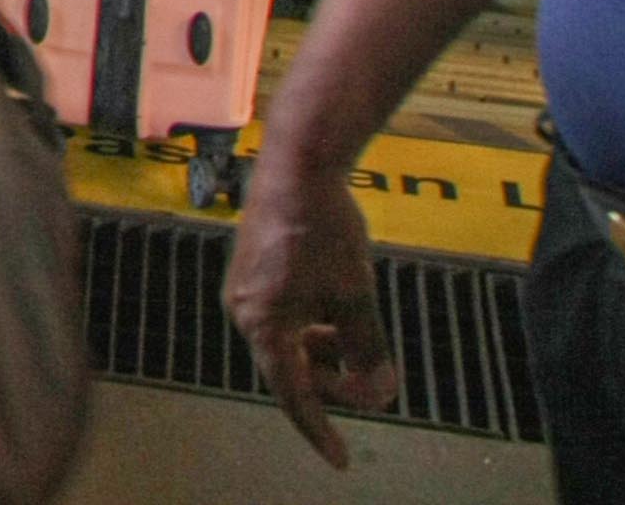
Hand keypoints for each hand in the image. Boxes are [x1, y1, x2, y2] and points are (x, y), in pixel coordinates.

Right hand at [225, 158, 399, 465]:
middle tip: (377, 377)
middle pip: (291, 369)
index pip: (293, 394)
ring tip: (360, 335)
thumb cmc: (322, 228)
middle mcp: (243, 311)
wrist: (297, 166)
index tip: (340, 458)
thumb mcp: (356, 295)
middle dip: (335, 379)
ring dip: (326, 351)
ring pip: (289, 342)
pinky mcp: (252, 272)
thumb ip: (367, 348)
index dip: (320, 429)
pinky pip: (282, 317)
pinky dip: (312, 325)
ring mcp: (244, 290)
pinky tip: (338, 307)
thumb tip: (380, 392)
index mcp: (263, 324)